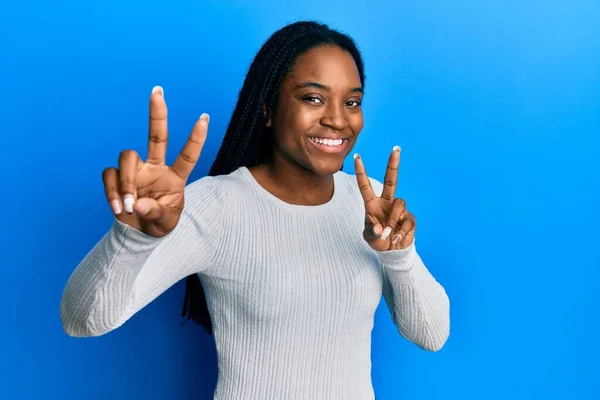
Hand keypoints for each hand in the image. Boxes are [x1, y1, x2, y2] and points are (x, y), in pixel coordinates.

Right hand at [102, 86, 208, 236]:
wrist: (140, 234)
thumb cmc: (160, 223)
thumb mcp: (166, 222)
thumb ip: (155, 213)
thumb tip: (138, 204)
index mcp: (174, 176)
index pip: (187, 155)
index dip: (196, 138)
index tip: (204, 117)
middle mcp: (155, 167)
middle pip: (156, 135)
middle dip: (157, 113)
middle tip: (157, 90)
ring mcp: (136, 170)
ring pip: (127, 156)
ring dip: (126, 182)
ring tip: (128, 206)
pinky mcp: (117, 177)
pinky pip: (110, 174)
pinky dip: (112, 192)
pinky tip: (119, 209)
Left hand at [354, 146, 415, 250]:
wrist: (393, 251)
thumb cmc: (378, 240)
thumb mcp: (370, 238)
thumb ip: (372, 233)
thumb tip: (380, 228)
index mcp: (372, 204)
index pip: (365, 185)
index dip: (361, 172)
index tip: (357, 156)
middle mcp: (386, 202)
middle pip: (391, 180)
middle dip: (393, 164)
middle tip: (396, 148)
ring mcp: (399, 209)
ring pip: (399, 205)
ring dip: (392, 221)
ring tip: (389, 235)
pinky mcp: (410, 218)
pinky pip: (407, 221)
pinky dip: (401, 232)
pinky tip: (396, 239)